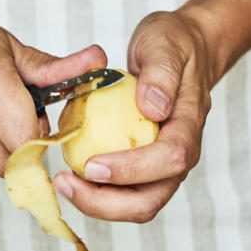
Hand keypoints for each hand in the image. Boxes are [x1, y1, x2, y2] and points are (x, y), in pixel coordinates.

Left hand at [52, 8, 219, 221]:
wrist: (182, 52)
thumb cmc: (174, 46)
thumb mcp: (166, 44)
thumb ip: (161, 72)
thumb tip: (153, 107)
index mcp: (189, 127)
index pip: (169, 159)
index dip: (131, 169)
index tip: (92, 165)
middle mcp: (179, 156)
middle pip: (149, 201)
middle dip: (105, 203)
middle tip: (65, 183)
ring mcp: (162, 168)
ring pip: (134, 206)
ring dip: (96, 203)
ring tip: (62, 183)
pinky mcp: (145, 170)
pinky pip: (121, 194)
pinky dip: (95, 193)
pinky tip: (69, 176)